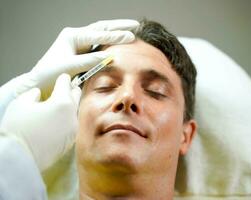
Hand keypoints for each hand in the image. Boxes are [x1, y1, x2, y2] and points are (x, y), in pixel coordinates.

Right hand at [0, 74, 80, 170]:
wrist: (21, 158)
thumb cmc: (19, 129)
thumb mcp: (21, 104)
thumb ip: (33, 94)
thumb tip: (39, 94)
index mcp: (62, 102)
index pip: (66, 84)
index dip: (63, 79)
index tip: (63, 77)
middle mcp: (72, 114)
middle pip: (76, 95)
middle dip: (71, 90)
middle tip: (66, 88)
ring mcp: (73, 128)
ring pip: (75, 111)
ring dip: (70, 106)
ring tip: (61, 104)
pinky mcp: (71, 140)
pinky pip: (72, 124)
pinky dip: (67, 119)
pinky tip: (59, 120)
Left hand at [24, 19, 138, 98]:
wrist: (39, 83)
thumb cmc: (50, 74)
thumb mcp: (70, 67)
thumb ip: (89, 60)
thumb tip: (109, 56)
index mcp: (72, 36)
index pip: (98, 35)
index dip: (115, 36)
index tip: (130, 36)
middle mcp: (77, 37)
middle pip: (102, 28)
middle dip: (119, 26)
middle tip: (135, 25)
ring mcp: (79, 44)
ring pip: (101, 35)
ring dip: (116, 32)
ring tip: (131, 30)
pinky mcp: (81, 52)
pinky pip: (99, 45)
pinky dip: (110, 43)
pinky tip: (119, 42)